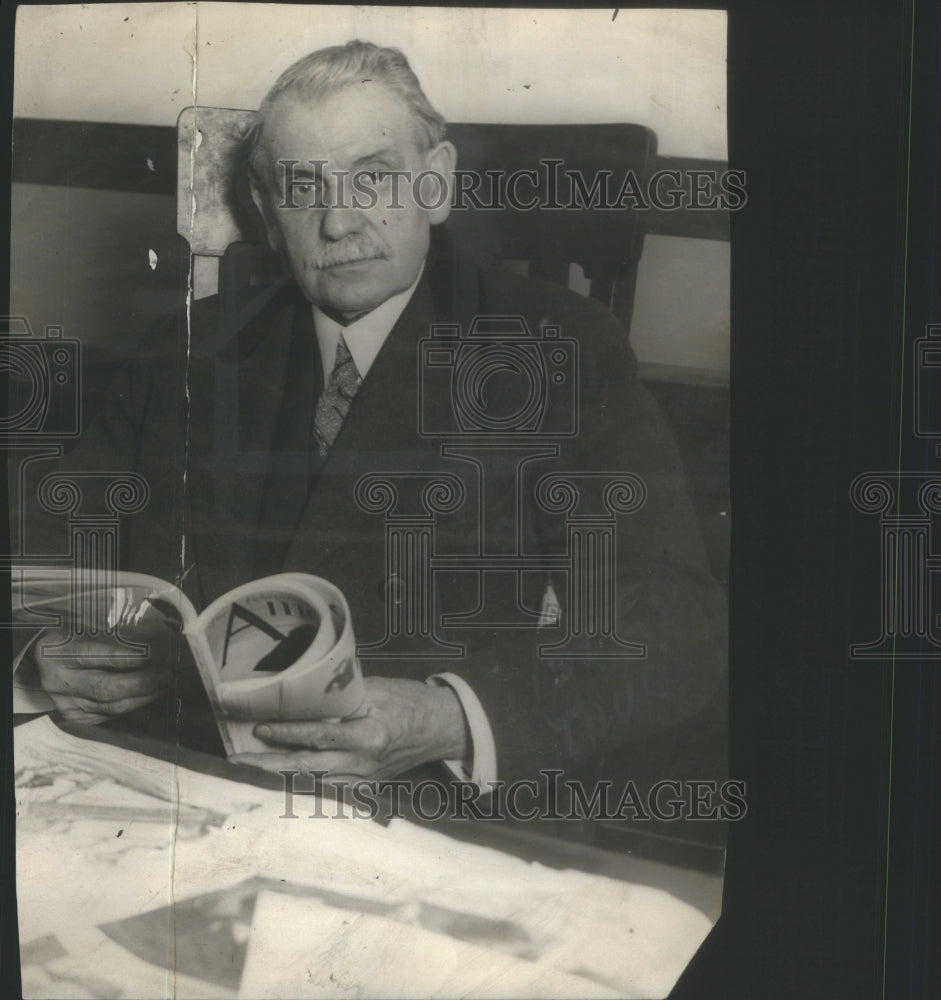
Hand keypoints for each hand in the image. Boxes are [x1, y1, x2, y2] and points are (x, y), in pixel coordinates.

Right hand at [29, 626, 178, 724]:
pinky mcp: (76, 717)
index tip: (157, 656)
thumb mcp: (82, 629)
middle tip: (168, 676)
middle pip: (105, 688)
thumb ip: (110, 636)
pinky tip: (150, 695)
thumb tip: (154, 641)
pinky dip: (133, 704)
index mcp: (56, 653)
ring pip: (111, 706)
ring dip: (143, 696)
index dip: (129, 659)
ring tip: (165, 685)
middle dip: (142, 683)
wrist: (41, 664)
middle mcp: (59, 682)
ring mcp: (66, 704)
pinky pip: (110, 715)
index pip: (98, 656)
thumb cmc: (70, 638)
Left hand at [229, 676, 468, 781]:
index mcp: (368, 736)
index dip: (287, 733)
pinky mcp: (364, 785)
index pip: (319, 736)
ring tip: (248, 770)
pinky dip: (301, 784)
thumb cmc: (408, 701)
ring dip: (278, 777)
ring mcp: (363, 779)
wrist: (439, 727)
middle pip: (306, 768)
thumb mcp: (376, 690)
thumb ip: (341, 698)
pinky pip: (326, 788)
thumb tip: (302, 698)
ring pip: (312, 782)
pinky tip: (278, 781)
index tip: (259, 728)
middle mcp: (362, 764)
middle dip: (267, 766)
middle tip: (236, 762)